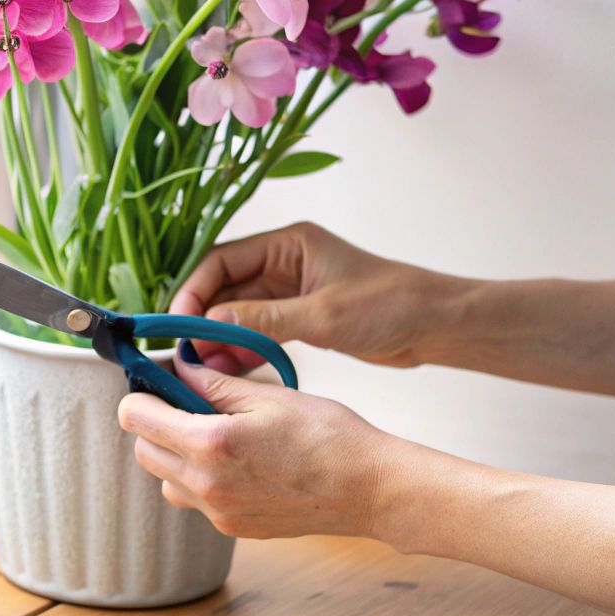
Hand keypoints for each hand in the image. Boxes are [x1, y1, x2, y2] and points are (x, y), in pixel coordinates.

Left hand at [116, 352, 401, 539]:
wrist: (370, 491)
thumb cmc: (328, 436)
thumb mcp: (269, 396)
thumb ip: (213, 384)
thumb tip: (177, 366)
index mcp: (210, 444)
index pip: (135, 418)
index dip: (142, 394)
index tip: (160, 383)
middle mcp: (205, 485)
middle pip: (143, 451)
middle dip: (156, 424)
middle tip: (191, 403)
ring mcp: (218, 513)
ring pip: (166, 480)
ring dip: (176, 455)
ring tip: (217, 435)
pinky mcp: (234, 528)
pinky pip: (195, 500)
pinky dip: (201, 479)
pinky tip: (239, 462)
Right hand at [170, 222, 460, 372]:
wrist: (437, 325)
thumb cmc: (391, 305)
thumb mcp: (324, 314)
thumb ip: (264, 319)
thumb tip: (209, 325)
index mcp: (287, 244)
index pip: (221, 260)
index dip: (194, 290)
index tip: (177, 323)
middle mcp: (282, 263)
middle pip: (224, 287)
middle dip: (202, 318)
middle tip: (185, 352)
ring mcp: (290, 292)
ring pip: (237, 312)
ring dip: (219, 338)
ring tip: (203, 367)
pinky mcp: (299, 318)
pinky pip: (257, 331)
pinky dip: (242, 349)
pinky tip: (227, 371)